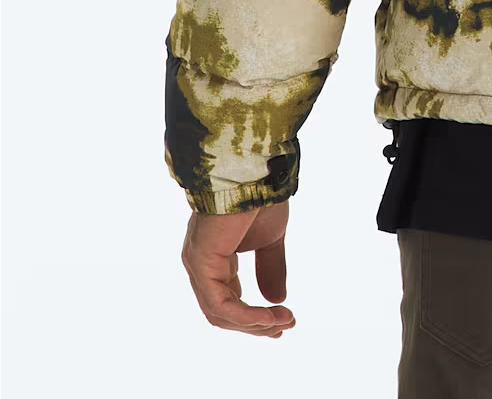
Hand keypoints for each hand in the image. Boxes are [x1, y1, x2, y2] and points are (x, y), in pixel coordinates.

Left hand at [181, 200, 295, 336]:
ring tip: (284, 321)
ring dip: (255, 323)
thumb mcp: (270, 239)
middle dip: (257, 324)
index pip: (228, 301)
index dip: (254, 317)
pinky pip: (220, 304)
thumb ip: (271, 268)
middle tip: (286, 326)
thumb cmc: (260, 197)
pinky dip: (246, 315)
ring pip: (220, 313)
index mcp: (215, 259)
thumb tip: (278, 300)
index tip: (283, 320)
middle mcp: (202, 265)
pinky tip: (269, 315)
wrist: (255, 172)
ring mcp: (199, 265)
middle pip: (223, 312)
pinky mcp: (202, 263)